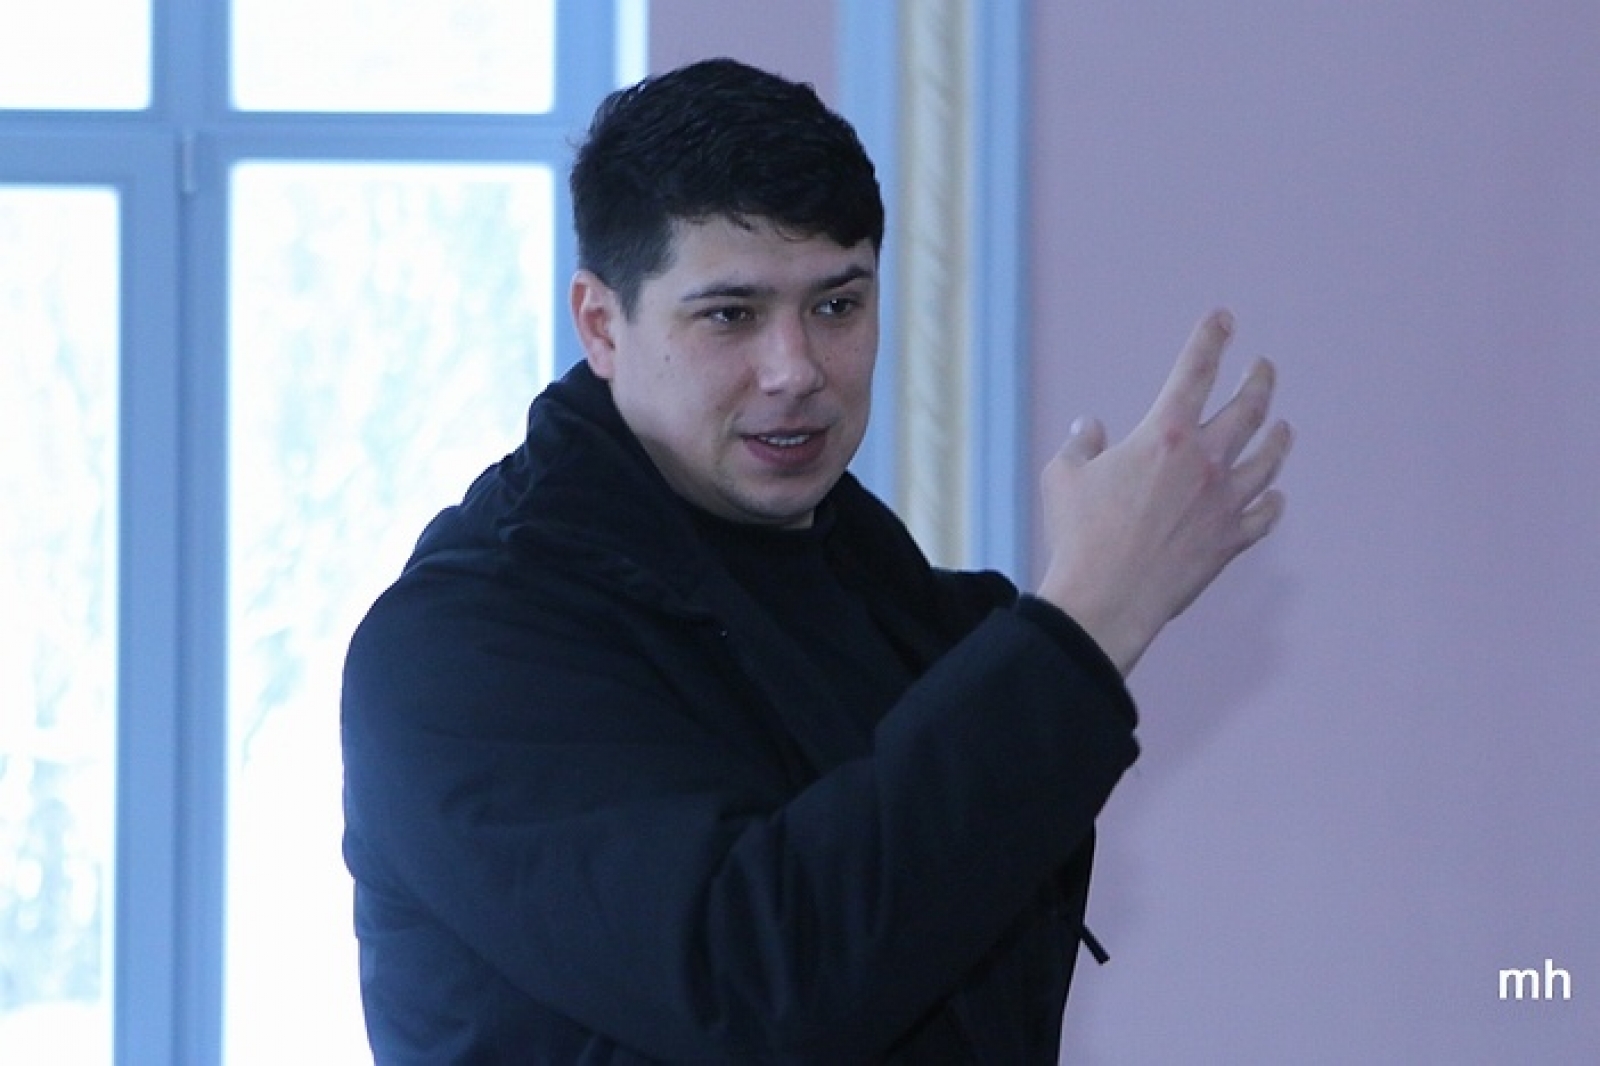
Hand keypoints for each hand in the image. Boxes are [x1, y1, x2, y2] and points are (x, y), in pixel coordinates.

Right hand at [1036, 310, 1292, 674]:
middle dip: (1258, 381)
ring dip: (1276, 437)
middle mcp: (1206, 461)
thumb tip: (1090, 426)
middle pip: (1248, 409)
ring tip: (1282, 426)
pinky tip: (1275, 496)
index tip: (1223, 319)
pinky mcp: (1230, 541)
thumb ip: (1080, 443)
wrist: (1107, 599)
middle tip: (1262, 367)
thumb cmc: (1079, 536)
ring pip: (1266, 458)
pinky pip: (1264, 515)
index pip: (1194, 371)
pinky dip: (1272, 502)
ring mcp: (1225, 502)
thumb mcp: (1063, 477)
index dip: (1211, 339)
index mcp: (1165, 436)